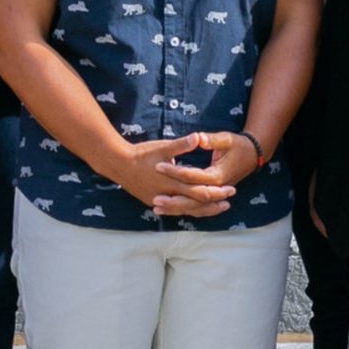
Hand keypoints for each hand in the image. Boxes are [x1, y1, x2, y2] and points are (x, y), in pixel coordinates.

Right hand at [106, 132, 235, 216]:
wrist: (118, 165)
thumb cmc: (141, 154)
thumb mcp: (162, 147)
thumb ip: (181, 145)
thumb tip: (198, 137)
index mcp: (172, 182)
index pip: (200, 191)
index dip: (217, 191)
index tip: (230, 189)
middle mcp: (168, 195)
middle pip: (196, 204)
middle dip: (214, 203)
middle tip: (229, 202)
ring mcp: (160, 201)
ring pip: (186, 210)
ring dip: (203, 210)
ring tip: (217, 208)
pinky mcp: (153, 202)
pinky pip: (175, 210)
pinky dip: (187, 210)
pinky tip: (194, 210)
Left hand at [154, 130, 262, 214]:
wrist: (253, 155)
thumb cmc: (238, 145)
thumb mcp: (226, 139)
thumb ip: (211, 140)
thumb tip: (197, 137)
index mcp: (217, 175)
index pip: (192, 175)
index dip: (175, 171)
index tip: (158, 165)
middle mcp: (216, 188)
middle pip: (191, 198)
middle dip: (173, 199)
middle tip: (154, 197)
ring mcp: (215, 195)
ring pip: (193, 207)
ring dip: (175, 208)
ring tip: (156, 207)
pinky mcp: (212, 196)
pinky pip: (196, 208)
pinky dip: (181, 209)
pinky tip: (166, 210)